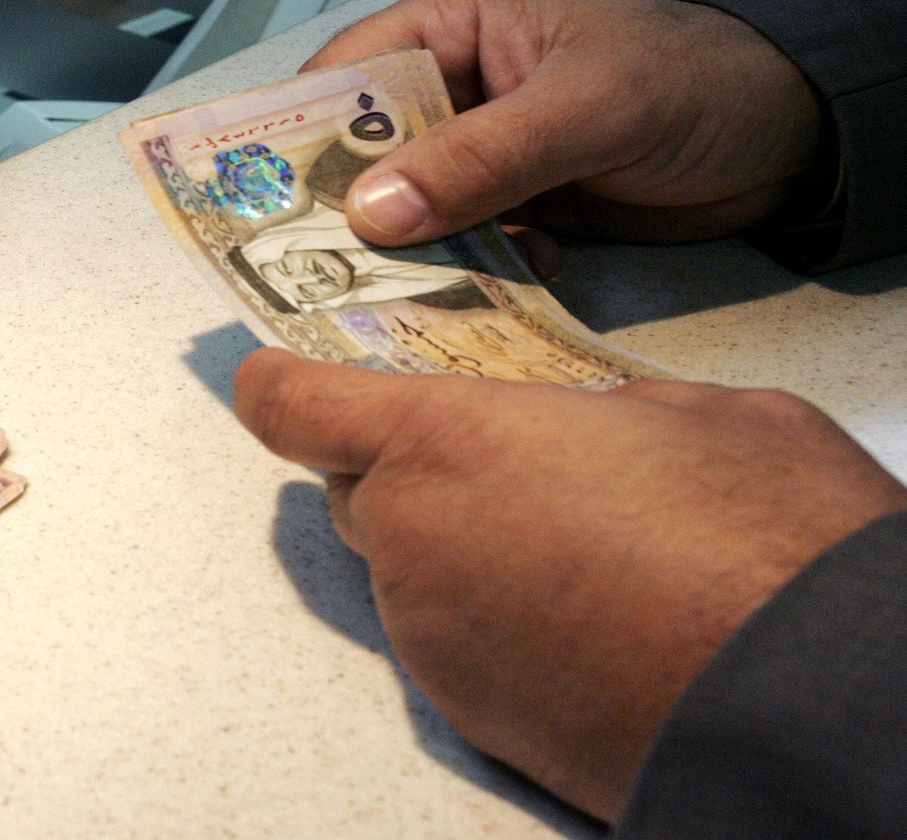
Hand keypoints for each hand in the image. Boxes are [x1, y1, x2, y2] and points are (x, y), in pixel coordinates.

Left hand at [234, 348, 906, 820]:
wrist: (810, 702)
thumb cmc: (764, 544)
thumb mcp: (694, 415)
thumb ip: (596, 408)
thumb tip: (589, 427)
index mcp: (444, 442)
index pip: (292, 406)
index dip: (279, 383)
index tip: (277, 372)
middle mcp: (413, 543)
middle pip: (355, 491)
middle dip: (404, 468)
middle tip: (495, 458)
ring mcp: (433, 640)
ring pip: (407, 569)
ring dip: (458, 547)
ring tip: (574, 546)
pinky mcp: (471, 715)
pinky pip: (451, 641)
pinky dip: (491, 620)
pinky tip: (583, 616)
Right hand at [304, 0, 824, 246]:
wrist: (791, 130)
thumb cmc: (694, 80)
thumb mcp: (586, 109)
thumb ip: (482, 158)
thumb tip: (373, 210)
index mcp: (450, 26)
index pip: (340, 80)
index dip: (293, 141)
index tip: (260, 209)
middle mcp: (450, 86)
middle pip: (361, 155)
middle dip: (353, 213)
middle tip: (330, 272)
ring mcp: (480, 150)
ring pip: (408, 210)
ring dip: (418, 253)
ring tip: (423, 289)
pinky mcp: (513, 203)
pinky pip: (461, 244)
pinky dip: (475, 270)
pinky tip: (515, 276)